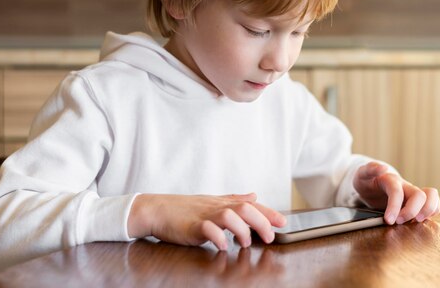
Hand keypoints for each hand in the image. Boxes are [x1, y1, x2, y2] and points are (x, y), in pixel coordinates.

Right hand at [127, 193, 286, 249]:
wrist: (156, 209)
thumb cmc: (184, 209)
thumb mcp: (212, 202)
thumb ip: (234, 199)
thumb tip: (254, 195)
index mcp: (222, 203)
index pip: (250, 205)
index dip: (268, 213)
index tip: (283, 223)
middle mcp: (216, 207)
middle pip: (244, 208)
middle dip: (260, 222)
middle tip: (269, 237)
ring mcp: (203, 215)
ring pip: (229, 215)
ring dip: (241, 229)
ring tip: (244, 242)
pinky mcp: (191, 226)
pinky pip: (207, 229)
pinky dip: (217, 237)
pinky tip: (222, 245)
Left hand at [353, 162, 439, 224]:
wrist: (371, 184)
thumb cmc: (366, 181)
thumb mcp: (362, 174)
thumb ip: (370, 169)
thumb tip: (383, 168)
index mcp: (390, 180)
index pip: (397, 191)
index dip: (394, 206)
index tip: (388, 220)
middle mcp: (405, 186)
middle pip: (419, 195)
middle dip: (411, 211)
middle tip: (400, 222)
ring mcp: (412, 193)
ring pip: (431, 196)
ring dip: (427, 211)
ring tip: (415, 221)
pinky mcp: (417, 202)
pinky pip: (433, 203)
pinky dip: (432, 212)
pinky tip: (421, 220)